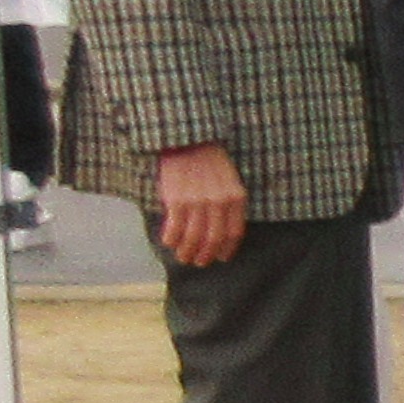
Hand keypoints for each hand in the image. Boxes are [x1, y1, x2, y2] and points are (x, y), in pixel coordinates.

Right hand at [152, 141, 248, 267]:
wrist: (187, 139)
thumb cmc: (208, 160)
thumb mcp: (229, 180)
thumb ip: (229, 202)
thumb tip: (222, 230)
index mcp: (236, 198)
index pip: (234, 232)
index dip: (226, 249)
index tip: (220, 258)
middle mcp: (219, 202)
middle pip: (214, 239)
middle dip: (205, 255)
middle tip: (198, 262)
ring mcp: (198, 202)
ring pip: (193, 238)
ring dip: (187, 252)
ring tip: (183, 257)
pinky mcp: (177, 199)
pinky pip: (174, 228)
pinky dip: (171, 239)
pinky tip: (168, 242)